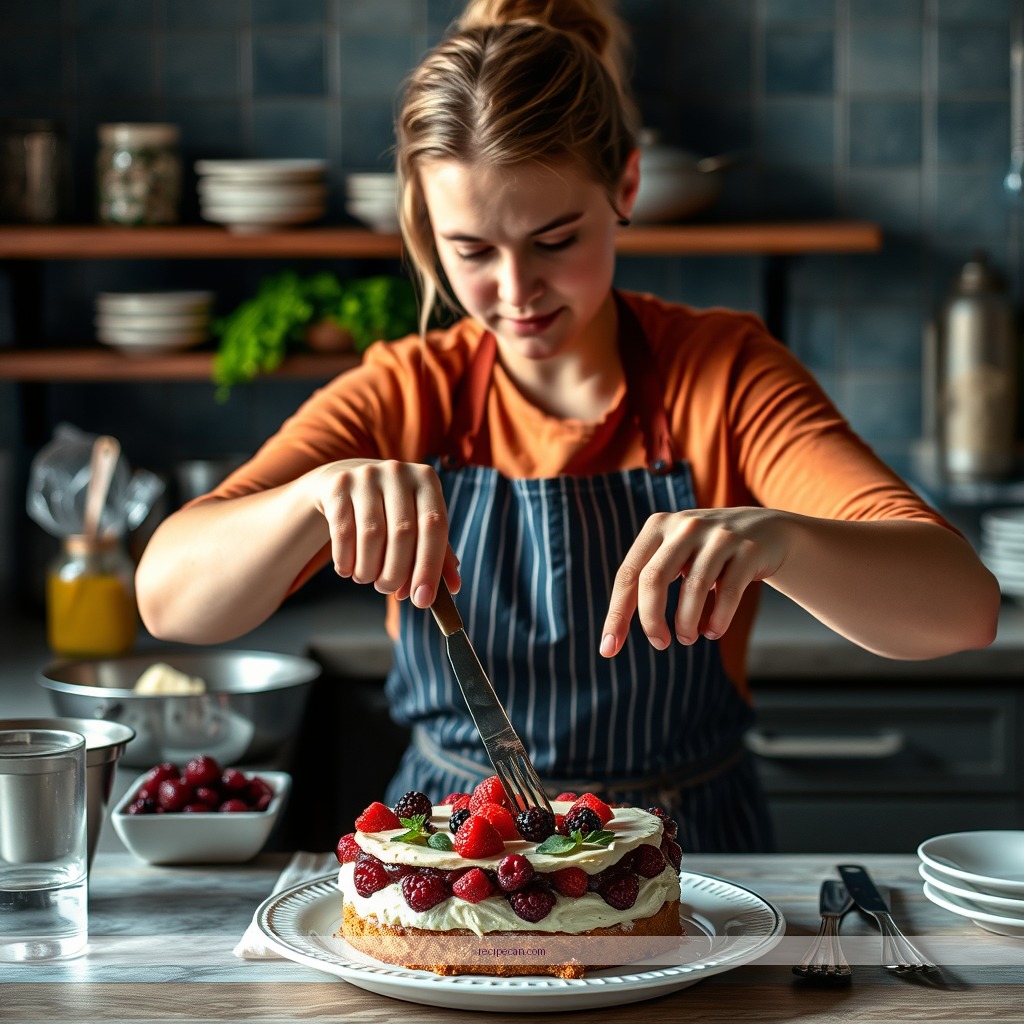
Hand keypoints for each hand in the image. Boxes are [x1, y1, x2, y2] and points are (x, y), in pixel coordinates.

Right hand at [311, 458, 459, 606]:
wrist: (348, 485)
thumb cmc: (392, 511)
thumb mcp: (418, 524)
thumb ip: (438, 553)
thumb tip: (453, 587)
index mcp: (427, 480)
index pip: (435, 526)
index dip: (430, 567)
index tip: (423, 600)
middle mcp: (398, 472)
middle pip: (402, 533)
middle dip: (396, 573)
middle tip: (389, 590)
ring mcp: (367, 476)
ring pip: (371, 536)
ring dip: (369, 570)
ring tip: (368, 578)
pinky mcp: (339, 486)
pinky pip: (343, 533)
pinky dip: (346, 561)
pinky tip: (348, 569)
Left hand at [600, 507, 790, 655]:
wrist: (767, 531)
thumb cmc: (709, 554)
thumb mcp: (676, 554)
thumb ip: (649, 580)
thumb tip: (616, 632)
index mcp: (658, 527)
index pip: (628, 574)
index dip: (617, 614)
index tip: (609, 648)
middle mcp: (685, 526)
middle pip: (653, 579)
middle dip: (651, 620)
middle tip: (659, 644)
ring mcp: (718, 535)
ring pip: (693, 587)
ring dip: (687, 623)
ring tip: (688, 638)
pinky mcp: (748, 549)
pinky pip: (728, 592)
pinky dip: (718, 620)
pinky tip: (713, 632)